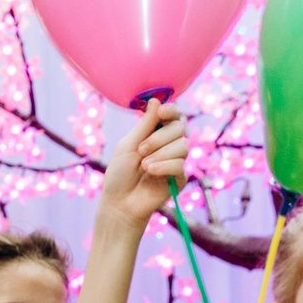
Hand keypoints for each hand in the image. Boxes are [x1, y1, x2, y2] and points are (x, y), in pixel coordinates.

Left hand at [98, 99, 188, 223]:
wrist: (119, 203)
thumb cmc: (119, 174)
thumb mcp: (128, 145)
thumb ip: (144, 125)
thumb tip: (156, 100)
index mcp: (156, 134)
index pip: (173, 115)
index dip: (171, 110)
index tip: (162, 112)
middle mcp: (169, 145)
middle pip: (179, 128)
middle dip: (159, 138)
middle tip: (140, 150)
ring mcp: (175, 161)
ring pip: (183, 145)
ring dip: (160, 153)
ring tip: (143, 165)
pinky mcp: (179, 178)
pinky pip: (179, 164)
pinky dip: (163, 166)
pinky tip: (150, 172)